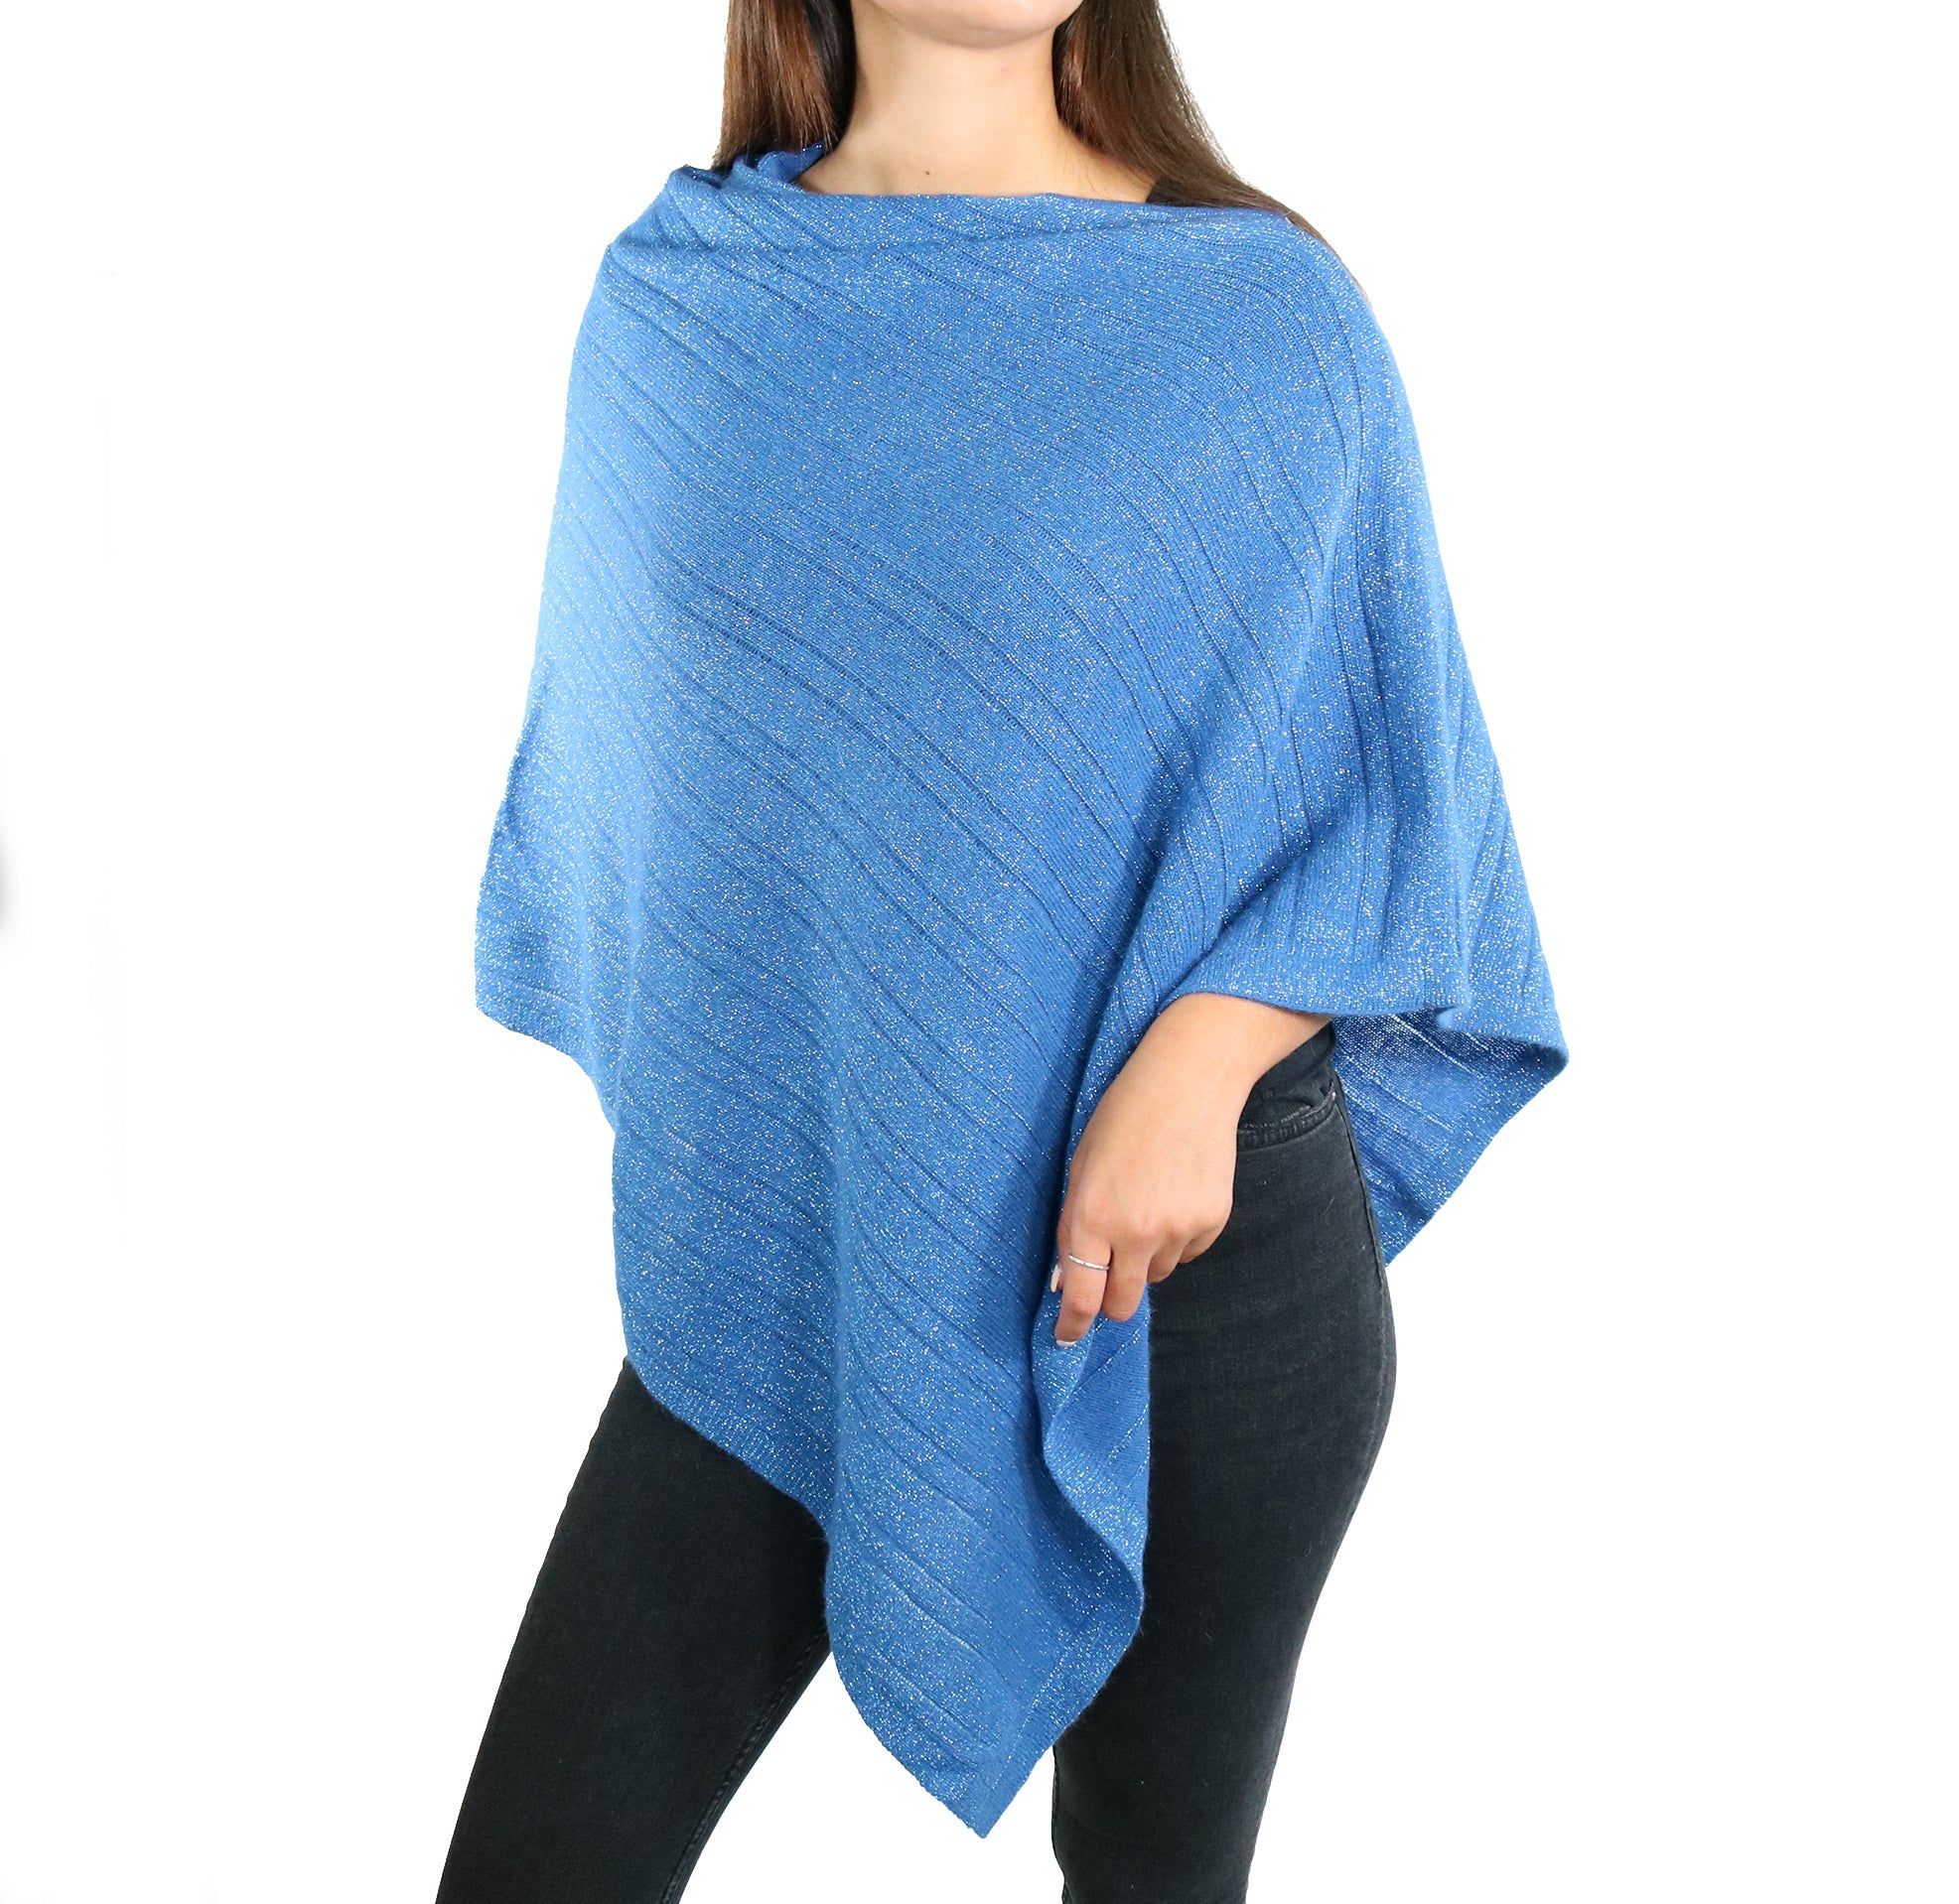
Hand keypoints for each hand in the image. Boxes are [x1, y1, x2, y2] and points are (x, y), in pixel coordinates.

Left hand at [1051, 994, 1328, 1344]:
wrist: (1189, 1079)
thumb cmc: (1124, 1114)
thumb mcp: (1081, 1164)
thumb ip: (1075, 1224)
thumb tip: (1069, 1279)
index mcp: (1092, 1215)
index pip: (1082, 1296)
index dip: (1073, 1325)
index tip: (1068, 1338)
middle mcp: (1135, 1231)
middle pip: (1123, 1304)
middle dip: (1113, 1299)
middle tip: (1111, 1272)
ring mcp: (1178, 1228)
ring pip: (1156, 1275)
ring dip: (1146, 1257)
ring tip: (1148, 1201)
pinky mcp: (1212, 1222)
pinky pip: (1188, 1252)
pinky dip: (1178, 1237)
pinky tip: (1176, 1192)